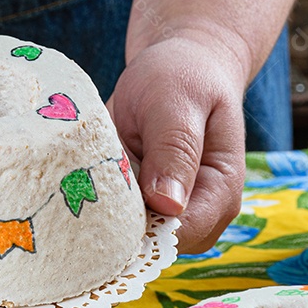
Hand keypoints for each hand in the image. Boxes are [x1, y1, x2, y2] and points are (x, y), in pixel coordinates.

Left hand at [108, 32, 247, 253]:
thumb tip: (169, 205)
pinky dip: (98, 203)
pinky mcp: (144, 207)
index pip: (181, 234)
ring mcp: (169, 214)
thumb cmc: (183, 76)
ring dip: (105, 211)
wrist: (179, 64)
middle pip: (152, 244)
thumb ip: (174, 149)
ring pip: (129, 237)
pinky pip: (116, 221)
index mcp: (220, 192)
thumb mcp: (177, 101)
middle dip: (118, 221)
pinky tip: (87, 176)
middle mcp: (199, 214)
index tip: (106, 198)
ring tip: (90, 172)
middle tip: (88, 180)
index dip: (143, 227)